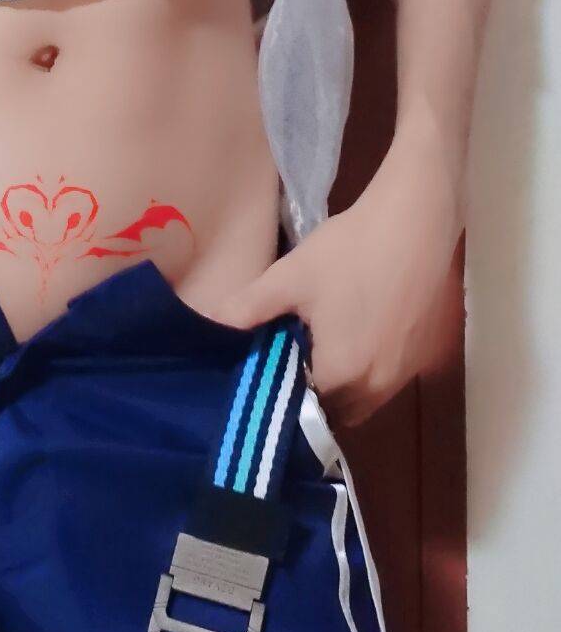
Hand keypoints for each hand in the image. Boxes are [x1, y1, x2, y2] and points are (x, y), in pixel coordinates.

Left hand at [215, 142, 463, 427]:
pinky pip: (385, 381)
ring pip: (362, 399)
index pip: (303, 409)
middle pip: (335, 410)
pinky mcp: (423, 355)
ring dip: (340, 385)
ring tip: (319, 346)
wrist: (417, 221)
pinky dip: (366, 370)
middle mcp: (377, 386)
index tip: (266, 369)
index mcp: (342, 375)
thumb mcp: (290, 276)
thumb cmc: (351, 250)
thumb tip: (206, 324)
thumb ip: (247, 308)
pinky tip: (353, 333)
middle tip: (290, 357)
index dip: (283, 392)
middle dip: (312, 393)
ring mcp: (404, 372)